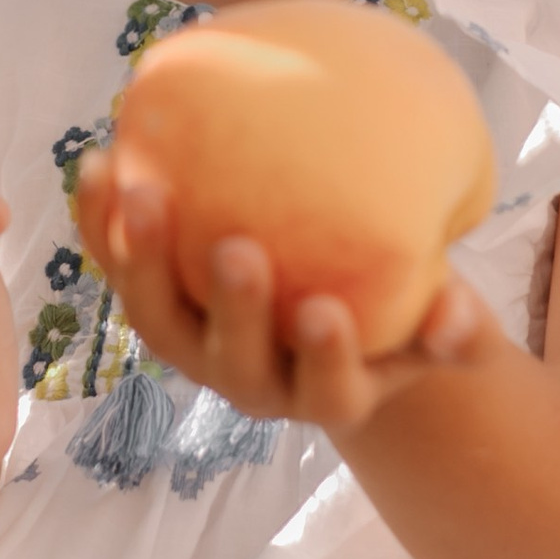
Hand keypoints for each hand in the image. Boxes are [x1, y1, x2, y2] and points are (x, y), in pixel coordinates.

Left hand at [72, 152, 493, 436]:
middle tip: (235, 247)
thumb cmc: (397, 308)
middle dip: (231, 307)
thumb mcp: (437, 324)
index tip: (326, 311)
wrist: (329, 302)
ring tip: (142, 190)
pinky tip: (100, 164)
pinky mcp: (155, 302)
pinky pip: (120, 266)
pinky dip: (102, 223)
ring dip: (143, 260)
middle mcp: (251, 380)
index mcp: (327, 394)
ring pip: (158, 318)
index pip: (326, 390)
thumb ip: (457, 327)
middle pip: (230, 358)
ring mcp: (194, 345)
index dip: (324, 358)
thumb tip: (458, 312)